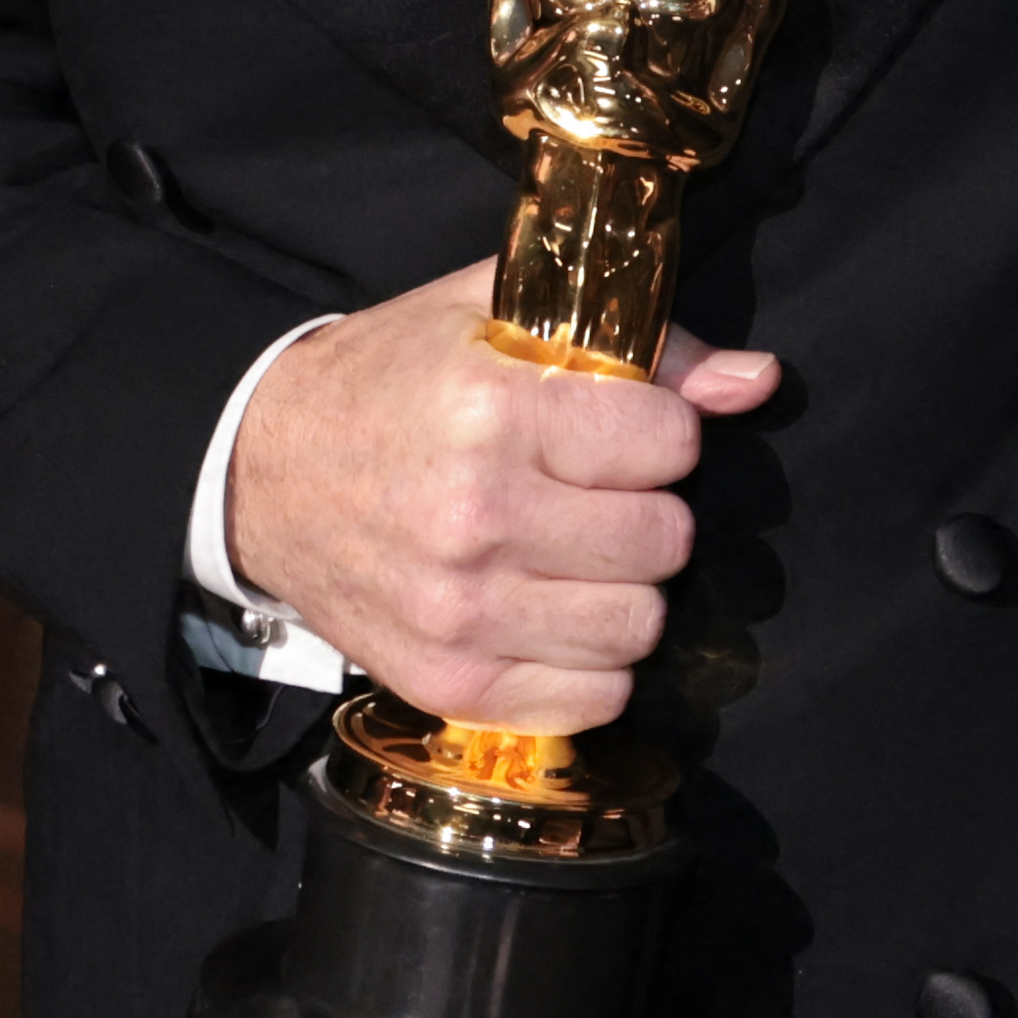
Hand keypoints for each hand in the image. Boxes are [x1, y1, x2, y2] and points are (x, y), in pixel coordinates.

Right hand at [222, 257, 773, 730]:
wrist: (260, 479)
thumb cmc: (387, 385)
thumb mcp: (496, 319)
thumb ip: (640, 343)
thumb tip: (757, 382)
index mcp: (493, 412)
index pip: (671, 442)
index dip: (658, 430)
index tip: (617, 428)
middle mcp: (478, 518)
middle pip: (665, 541)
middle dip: (646, 510)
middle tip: (594, 494)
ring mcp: (463, 612)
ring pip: (640, 626)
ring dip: (623, 590)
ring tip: (572, 555)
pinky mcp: (450, 682)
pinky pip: (595, 698)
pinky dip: (590, 662)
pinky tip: (549, 612)